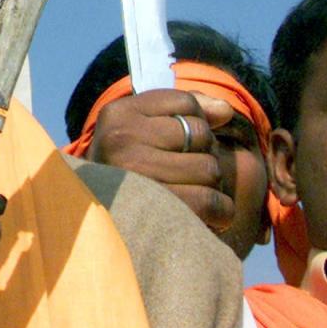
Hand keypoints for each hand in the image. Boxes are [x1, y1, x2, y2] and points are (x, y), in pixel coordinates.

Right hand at [88, 88, 237, 232]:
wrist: (100, 224)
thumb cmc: (131, 171)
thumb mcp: (145, 130)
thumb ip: (187, 111)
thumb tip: (226, 110)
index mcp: (118, 114)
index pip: (186, 103)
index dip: (195, 122)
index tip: (180, 142)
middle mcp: (120, 139)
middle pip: (200, 133)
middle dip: (204, 153)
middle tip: (187, 173)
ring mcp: (133, 174)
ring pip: (208, 167)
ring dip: (211, 183)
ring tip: (191, 193)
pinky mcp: (152, 210)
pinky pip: (209, 201)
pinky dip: (221, 209)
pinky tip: (211, 215)